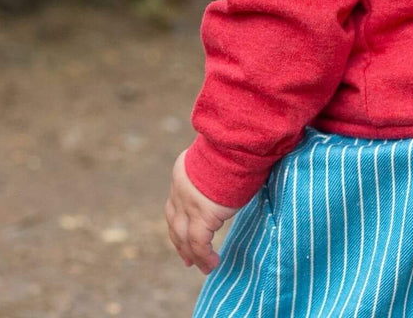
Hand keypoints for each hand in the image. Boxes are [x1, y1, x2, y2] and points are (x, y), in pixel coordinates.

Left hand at [165, 149, 239, 273]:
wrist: (237, 144)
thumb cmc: (237, 146)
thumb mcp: (218, 156)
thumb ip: (215, 170)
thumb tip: (228, 174)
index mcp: (181, 172)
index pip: (174, 204)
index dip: (178, 223)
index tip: (183, 237)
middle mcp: (180, 189)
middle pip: (174, 223)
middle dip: (180, 243)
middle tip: (187, 259)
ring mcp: (189, 204)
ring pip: (184, 237)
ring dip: (194, 255)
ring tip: (205, 267)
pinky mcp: (203, 215)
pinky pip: (200, 244)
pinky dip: (204, 257)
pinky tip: (213, 264)